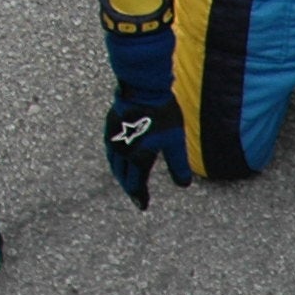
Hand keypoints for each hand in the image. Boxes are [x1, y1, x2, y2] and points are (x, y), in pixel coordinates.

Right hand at [103, 88, 188, 210]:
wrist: (142, 88)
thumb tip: (184, 186)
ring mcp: (114, 139)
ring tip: (128, 181)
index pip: (136, 184)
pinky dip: (115, 160)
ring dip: (121, 176)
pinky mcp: (110, 126)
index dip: (140, 196)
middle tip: (137, 197)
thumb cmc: (162, 114)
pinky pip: (110, 150)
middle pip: (123, 177)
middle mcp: (122, 151)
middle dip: (130, 188)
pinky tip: (120, 158)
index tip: (143, 206)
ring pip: (114, 164)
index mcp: (137, 158)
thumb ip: (178, 165)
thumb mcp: (176, 142)